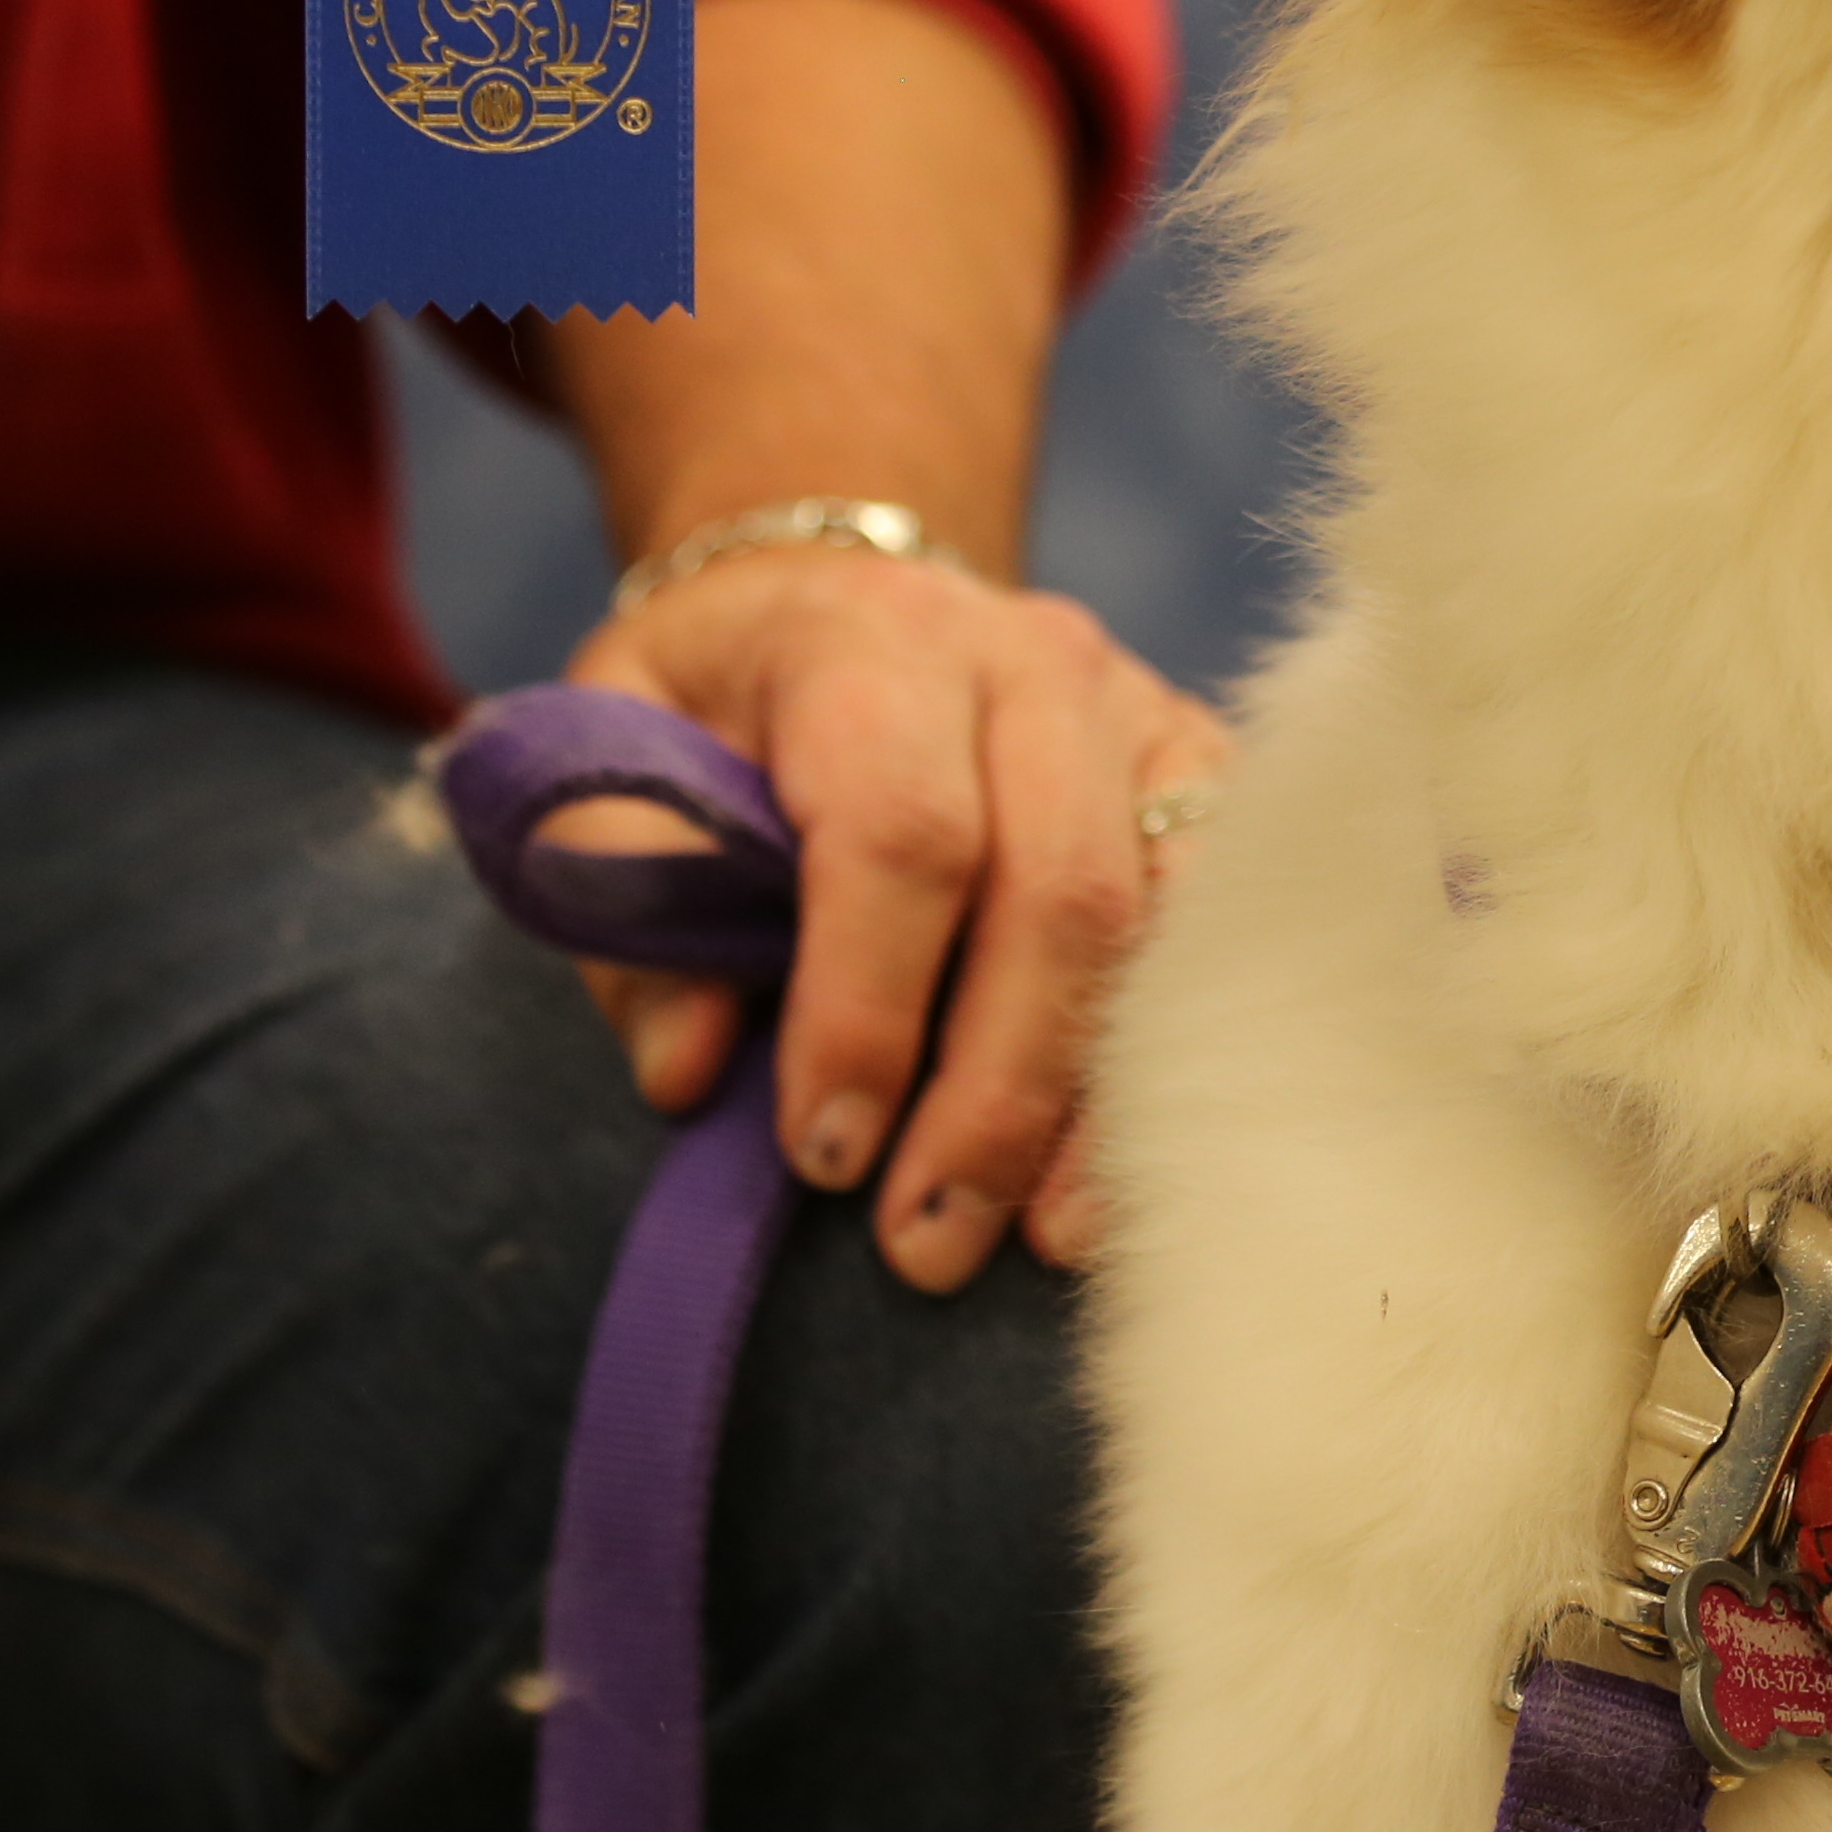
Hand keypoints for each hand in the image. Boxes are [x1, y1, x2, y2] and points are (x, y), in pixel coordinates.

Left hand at [567, 543, 1231, 1292]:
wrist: (838, 591)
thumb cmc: (714, 699)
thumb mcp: (605, 747)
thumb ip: (623, 893)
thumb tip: (688, 1070)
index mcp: (869, 639)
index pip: (898, 829)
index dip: (867, 1006)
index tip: (822, 1152)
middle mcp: (1028, 659)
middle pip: (1056, 888)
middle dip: (995, 1090)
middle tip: (925, 1240)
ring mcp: (1133, 708)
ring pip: (1159, 916)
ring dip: (1101, 1096)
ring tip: (1042, 1238)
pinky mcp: (1199, 765)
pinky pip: (1226, 920)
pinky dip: (1183, 1051)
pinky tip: (1129, 1162)